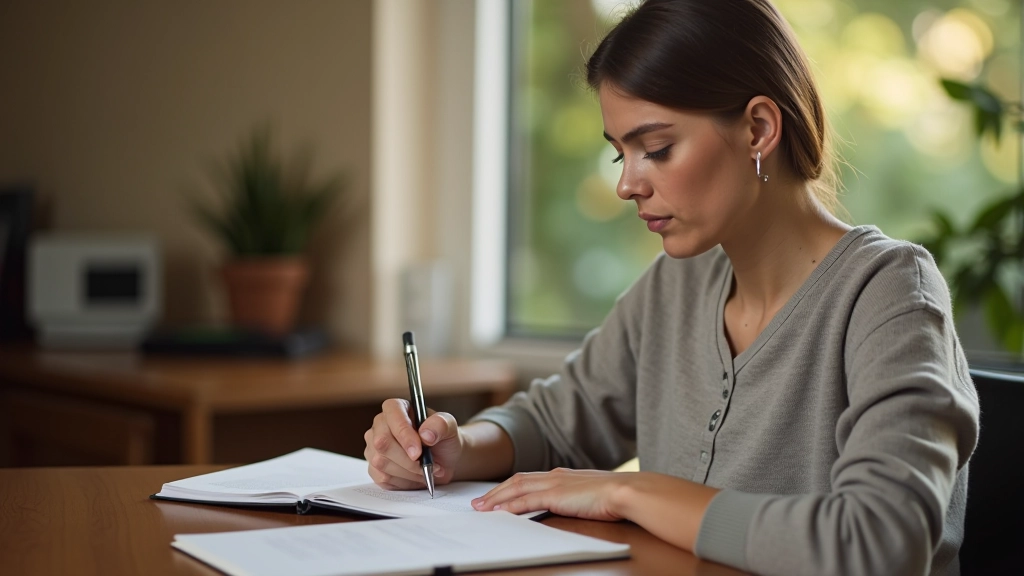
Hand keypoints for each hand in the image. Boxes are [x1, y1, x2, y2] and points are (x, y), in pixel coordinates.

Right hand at [364, 398, 462, 489]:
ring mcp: (374, 447)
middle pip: (382, 443)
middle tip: (428, 466)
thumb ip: (441, 425)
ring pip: (381, 462)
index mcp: (396, 408)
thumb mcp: (450, 427)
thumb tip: (425, 434)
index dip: (404, 434)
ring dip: (409, 472)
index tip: (418, 452)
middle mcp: (380, 425)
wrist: (444, 460)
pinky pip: (382, 478)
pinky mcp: (374, 467)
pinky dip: (403, 481)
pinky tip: (415, 476)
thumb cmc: (443, 439)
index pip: (392, 416)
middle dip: (407, 460)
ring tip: (426, 470)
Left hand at [471, 468, 631, 521]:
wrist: (626, 491)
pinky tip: (498, 511)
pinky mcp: (555, 495)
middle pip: (516, 481)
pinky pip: (525, 500)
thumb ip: (575, 497)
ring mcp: (554, 484)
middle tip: (478, 503)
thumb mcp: (589, 495)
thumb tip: (569, 506)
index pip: (528, 479)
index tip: (496, 495)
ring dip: (496, 498)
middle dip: (495, 492)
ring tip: (480, 508)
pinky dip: (509, 505)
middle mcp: (555, 475)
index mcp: (562, 475)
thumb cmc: (614, 496)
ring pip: (516, 489)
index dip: (509, 487)